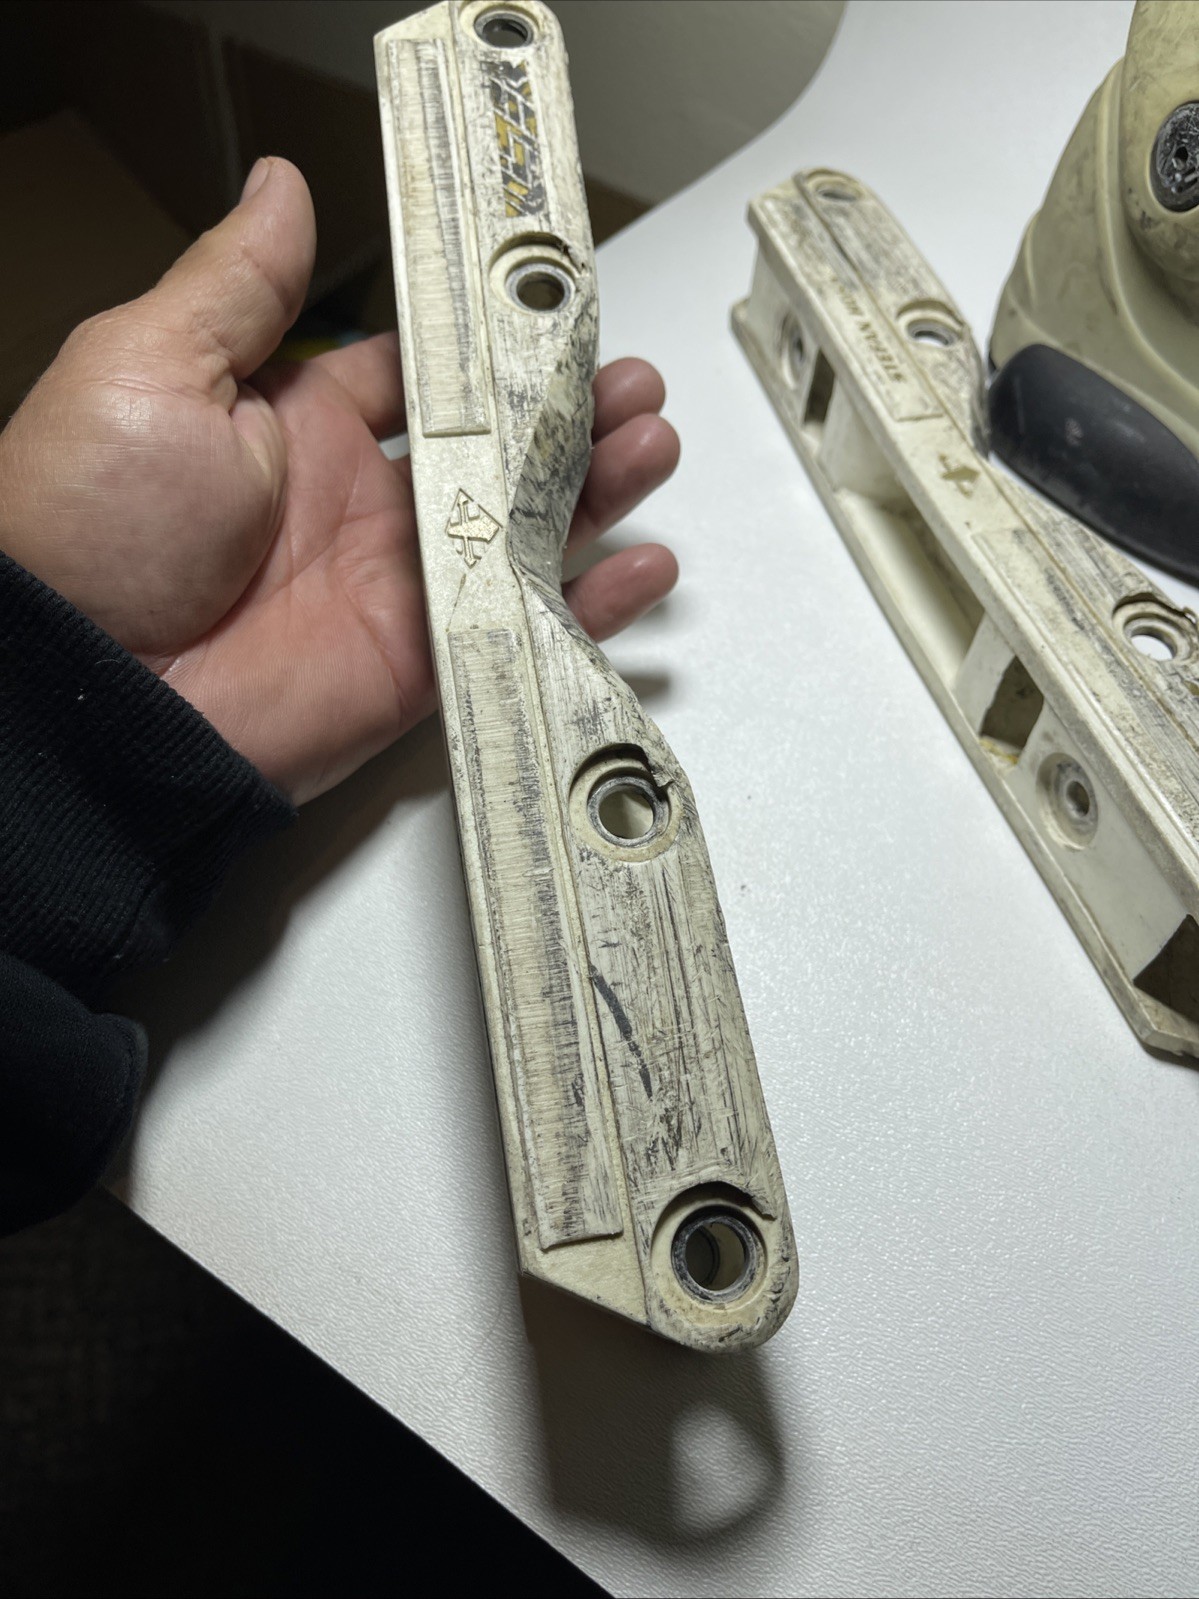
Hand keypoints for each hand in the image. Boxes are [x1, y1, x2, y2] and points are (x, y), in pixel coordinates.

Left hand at [0, 158, 678, 802]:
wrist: (93, 692)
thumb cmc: (94, 525)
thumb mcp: (153, 368)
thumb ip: (241, 284)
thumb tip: (281, 187)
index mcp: (299, 426)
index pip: (420, 371)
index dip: (486, 340)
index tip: (548, 301)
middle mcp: (360, 504)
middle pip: (495, 447)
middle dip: (567, 410)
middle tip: (626, 376)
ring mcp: (401, 584)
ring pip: (529, 526)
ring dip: (597, 484)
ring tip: (652, 437)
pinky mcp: (427, 661)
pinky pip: (530, 626)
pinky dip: (595, 603)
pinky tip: (642, 564)